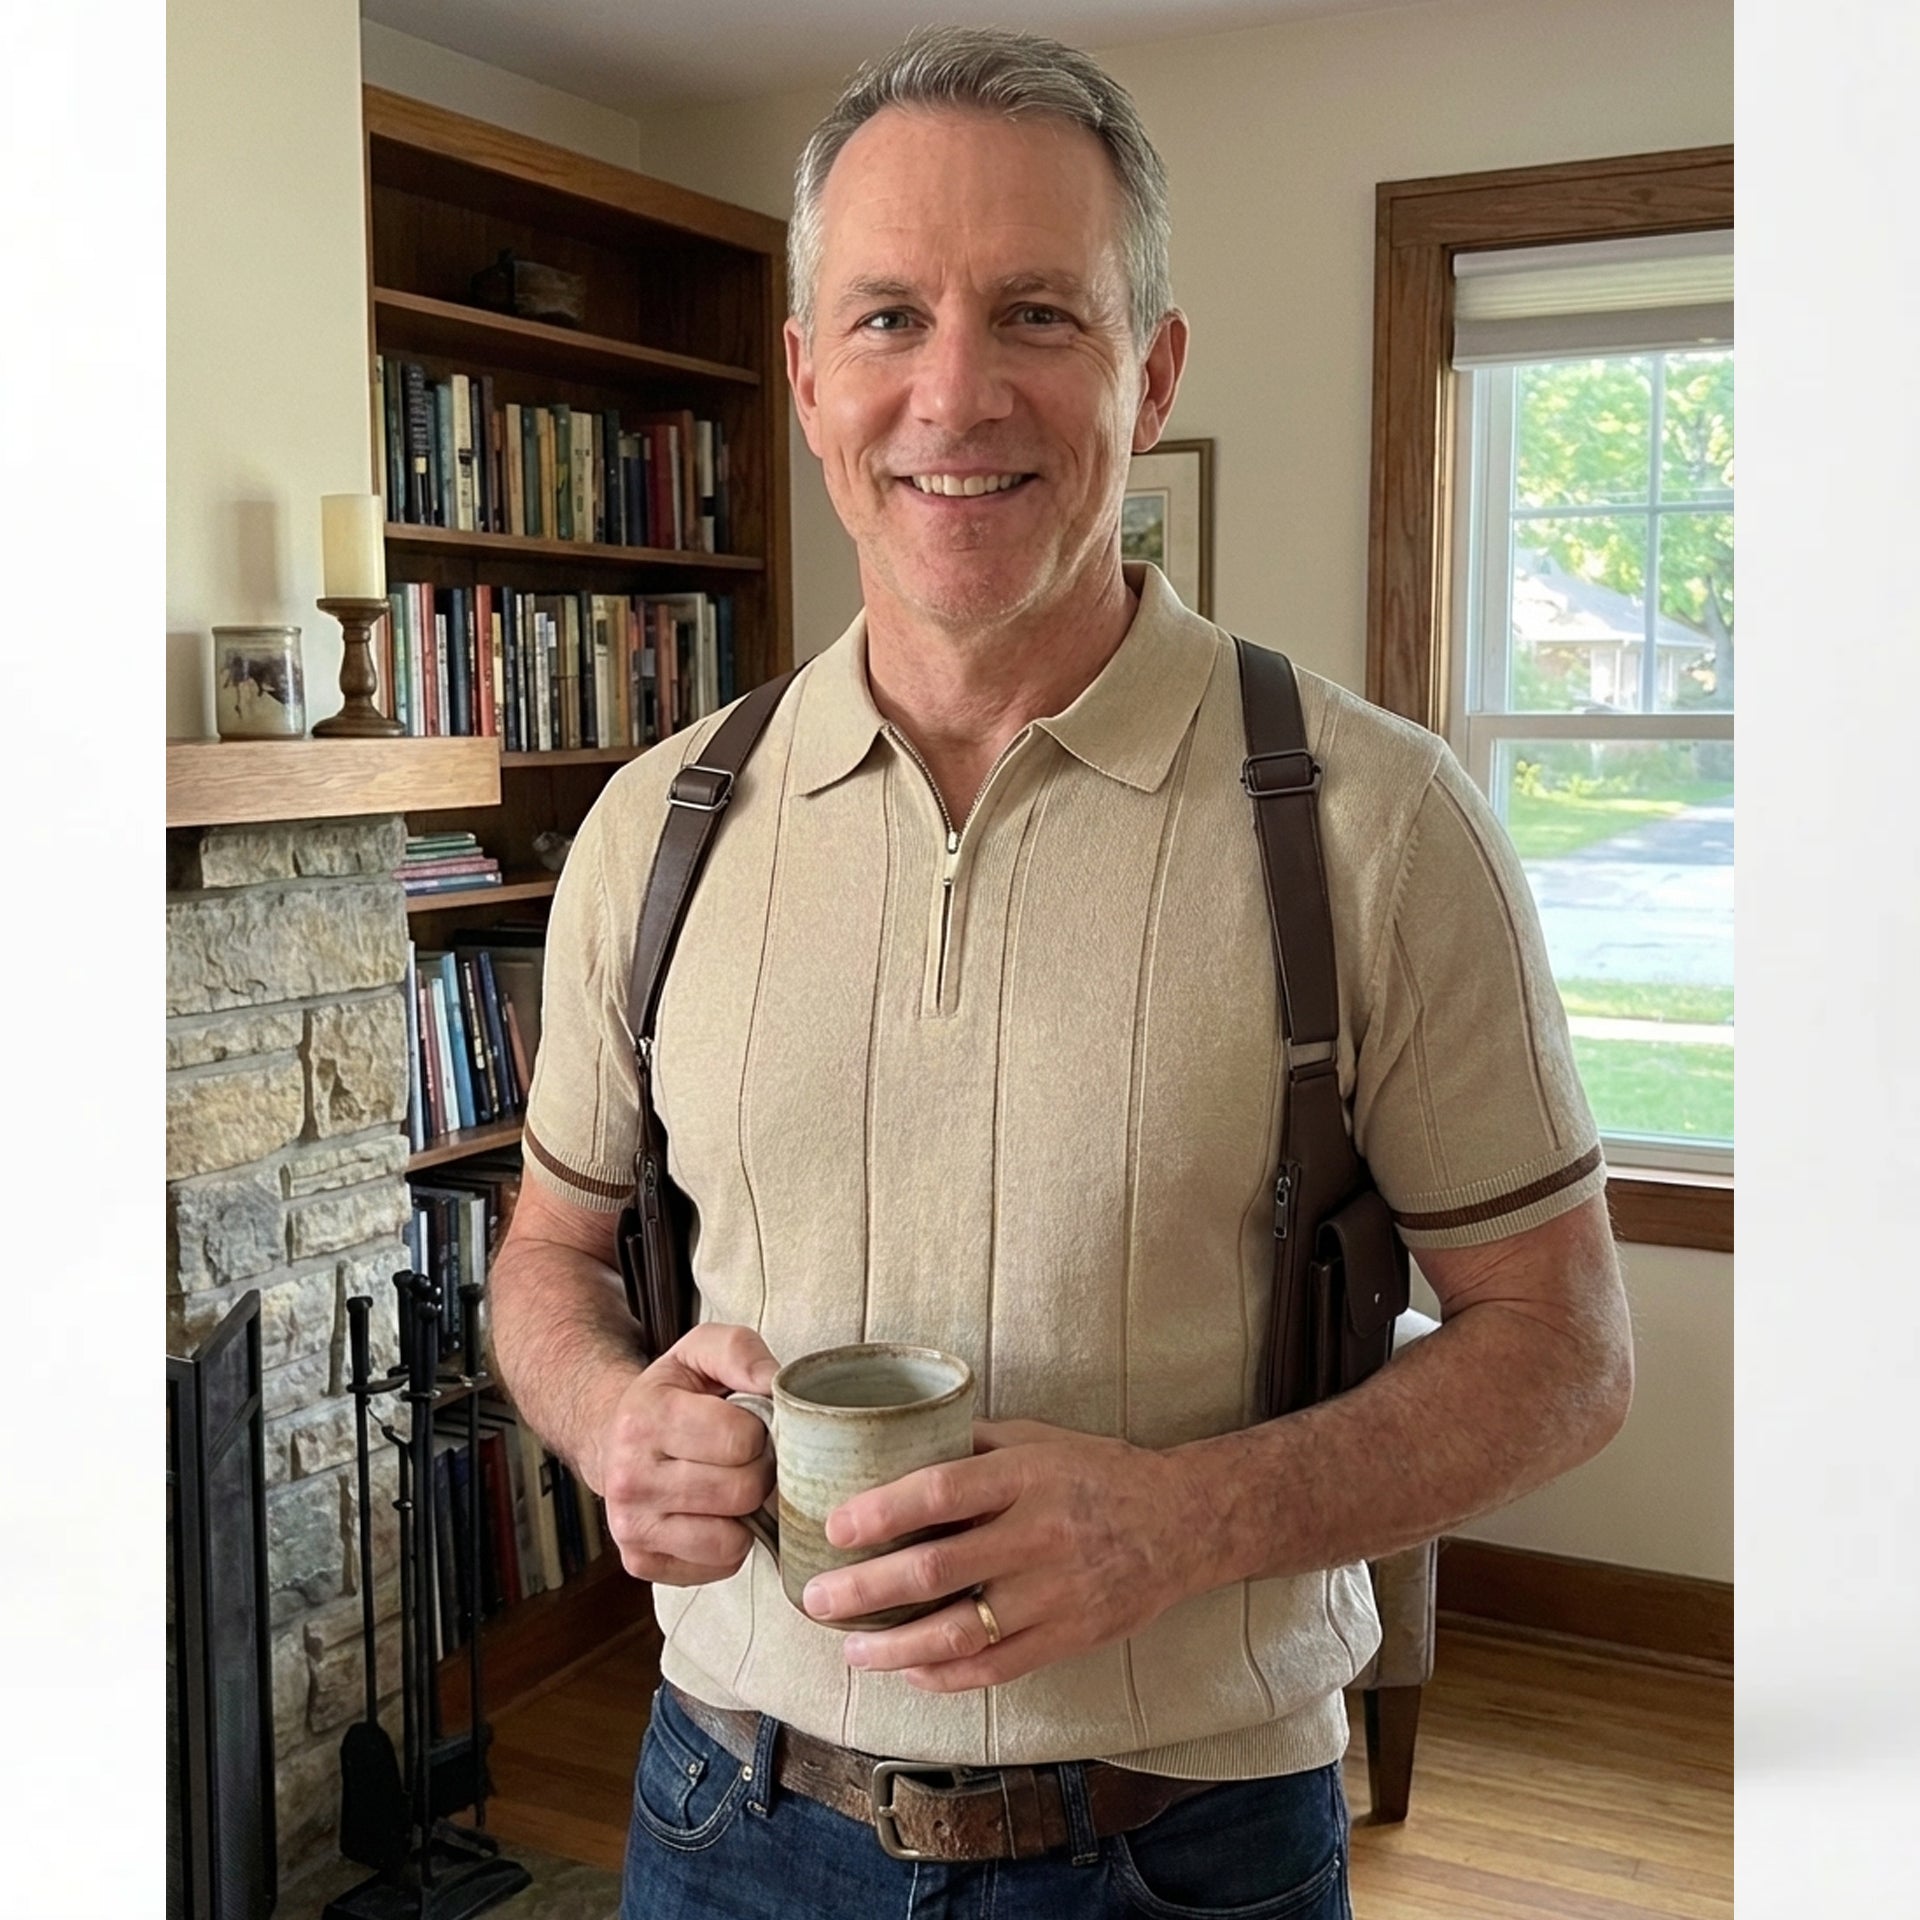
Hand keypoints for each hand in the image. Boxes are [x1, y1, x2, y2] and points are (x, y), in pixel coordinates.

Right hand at [584, 1323, 777, 1586]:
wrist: (613, 1436)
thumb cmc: (672, 1394)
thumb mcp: (700, 1352)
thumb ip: (740, 1352)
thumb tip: (775, 1383)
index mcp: (645, 1419)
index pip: (740, 1440)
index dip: (758, 1431)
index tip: (745, 1424)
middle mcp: (629, 1478)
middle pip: (741, 1491)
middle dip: (758, 1472)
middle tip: (745, 1459)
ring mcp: (631, 1527)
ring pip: (732, 1539)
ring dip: (745, 1513)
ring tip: (729, 1485)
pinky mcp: (640, 1562)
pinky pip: (719, 1566)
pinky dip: (729, 1544)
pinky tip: (714, 1515)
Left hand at [799, 1419, 1205, 1689]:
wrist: (1183, 1522)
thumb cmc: (1098, 1472)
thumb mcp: (1039, 1439)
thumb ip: (972, 1443)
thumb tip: (896, 1441)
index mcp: (1026, 1477)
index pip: (941, 1492)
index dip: (882, 1512)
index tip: (834, 1527)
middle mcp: (1038, 1536)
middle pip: (936, 1571)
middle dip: (865, 1589)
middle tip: (816, 1599)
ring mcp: (1054, 1593)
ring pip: (959, 1632)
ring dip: (895, 1647)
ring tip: (852, 1649)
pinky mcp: (1068, 1637)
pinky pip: (994, 1667)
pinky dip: (944, 1675)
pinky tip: (909, 1670)